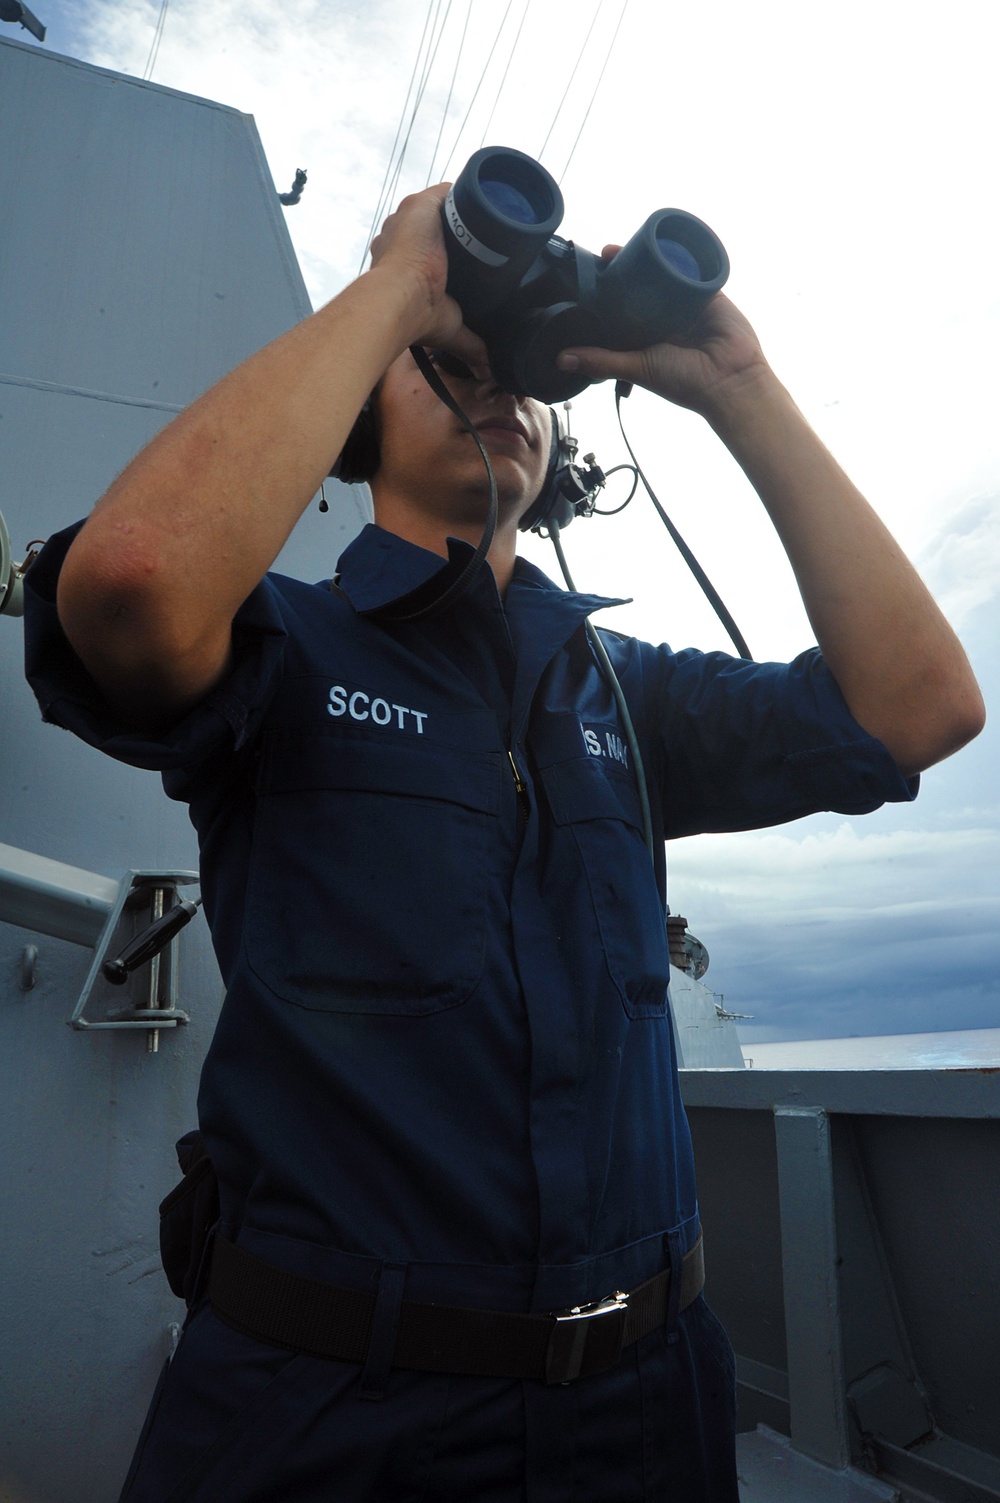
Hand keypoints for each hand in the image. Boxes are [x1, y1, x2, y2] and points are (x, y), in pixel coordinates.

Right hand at [369, 184, 488, 373]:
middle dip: (453, 229)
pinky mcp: (421, 205)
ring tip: (487, 222)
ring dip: (461, 211)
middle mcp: (397, 234)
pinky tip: (484, 199)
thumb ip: (469, 344)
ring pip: (439, 206)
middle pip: (431, 223)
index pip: (422, 245)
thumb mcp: (448, 328)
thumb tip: (486, 370)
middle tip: (479, 242)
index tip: (464, 255)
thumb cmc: (414, 316)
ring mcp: (407, 217)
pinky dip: (466, 192)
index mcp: (398, 259)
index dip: (443, 248)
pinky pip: (447, 191)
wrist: (400, 299)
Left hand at [555, 248, 770, 416]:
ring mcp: (688, 303)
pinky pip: (694, 269)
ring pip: (666, 274)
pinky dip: (682, 256)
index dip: (608, 292)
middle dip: (626, 270)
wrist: (730, 380)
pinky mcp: (709, 292)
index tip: (590, 276)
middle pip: (643, 286)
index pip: (623, 308)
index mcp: (647, 336)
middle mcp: (666, 318)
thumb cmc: (685, 381)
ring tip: (631, 243)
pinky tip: (666, 242)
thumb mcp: (636, 367)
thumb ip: (601, 361)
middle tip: (607, 253)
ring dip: (651, 258)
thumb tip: (561, 359)